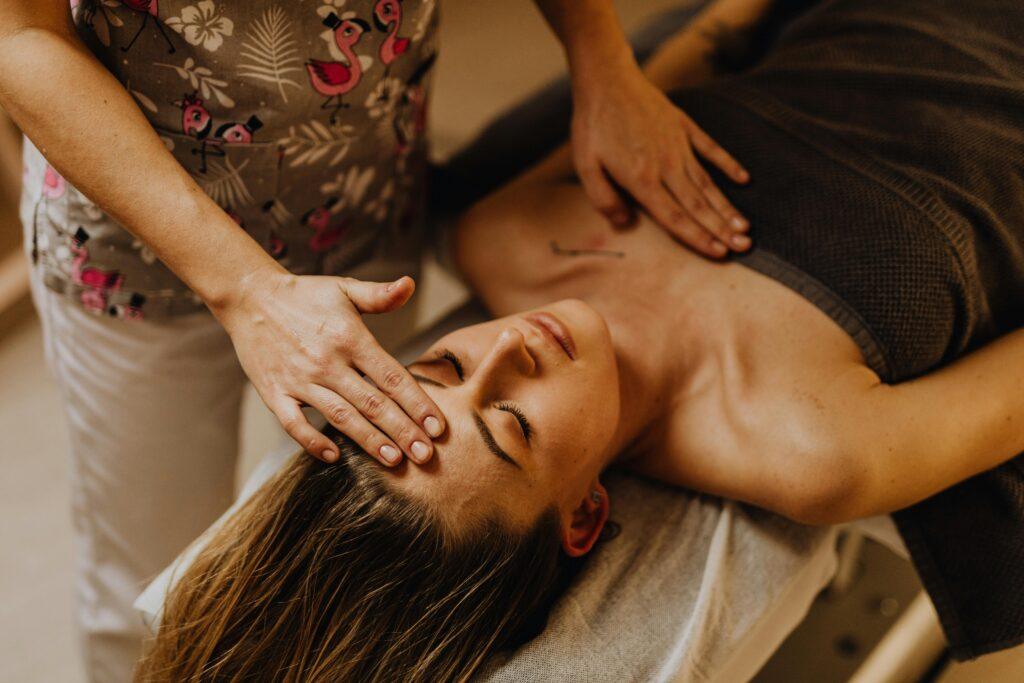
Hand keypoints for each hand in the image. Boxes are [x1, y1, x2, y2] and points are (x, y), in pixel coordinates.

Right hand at [214, 271, 444, 465]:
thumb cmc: (304, 295)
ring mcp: (299, 380)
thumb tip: (410, 284)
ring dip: (369, 441)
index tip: (438, 427)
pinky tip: (336, 457)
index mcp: (349, 338)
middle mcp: (327, 362)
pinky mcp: (274, 393)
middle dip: (402, 431)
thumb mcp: (344, 289)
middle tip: (426, 455)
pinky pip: (294, 424)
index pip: (391, 377)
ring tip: (394, 461)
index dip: (417, 403)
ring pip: (340, 417)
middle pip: (372, 403)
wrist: (249, 297)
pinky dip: (313, 442)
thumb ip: (380, 295)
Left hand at [570, 62, 750, 257]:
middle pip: (698, 205)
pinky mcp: (684, 126)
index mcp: (642, 179)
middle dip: (722, 229)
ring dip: (727, 206)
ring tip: (745, 227)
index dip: (698, 238)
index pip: (675, 217)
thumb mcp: (585, 166)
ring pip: (707, 183)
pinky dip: (728, 164)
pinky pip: (711, 149)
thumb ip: (603, 199)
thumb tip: (624, 223)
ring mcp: (679, 145)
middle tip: (745, 247)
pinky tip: (742, 179)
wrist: (607, 80)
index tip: (719, 254)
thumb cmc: (593, 126)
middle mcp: (666, 166)